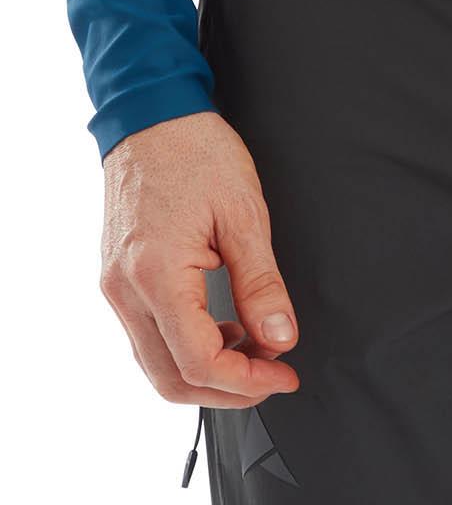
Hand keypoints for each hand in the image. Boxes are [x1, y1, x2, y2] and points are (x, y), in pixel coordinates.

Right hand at [101, 111, 299, 409]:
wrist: (152, 114)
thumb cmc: (195, 150)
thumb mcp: (244, 212)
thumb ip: (261, 283)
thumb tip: (281, 337)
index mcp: (156, 275)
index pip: (198, 361)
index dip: (246, 381)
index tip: (284, 374)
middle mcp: (125, 290)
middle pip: (169, 378)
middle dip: (226, 390)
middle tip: (272, 376)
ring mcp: (115, 286)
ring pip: (155, 363)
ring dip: (205, 370)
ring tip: (254, 350)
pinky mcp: (117, 278)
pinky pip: (146, 335)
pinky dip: (184, 346)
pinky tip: (221, 327)